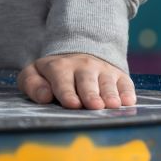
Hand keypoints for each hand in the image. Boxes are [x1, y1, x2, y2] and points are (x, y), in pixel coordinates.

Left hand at [17, 53, 135, 109]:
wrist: (77, 55)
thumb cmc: (53, 74)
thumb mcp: (35, 73)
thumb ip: (32, 84)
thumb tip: (44, 96)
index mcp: (58, 67)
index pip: (62, 81)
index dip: (67, 93)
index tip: (71, 104)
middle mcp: (82, 66)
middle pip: (87, 82)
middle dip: (90, 94)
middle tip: (94, 105)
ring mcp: (102, 70)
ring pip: (107, 83)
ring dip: (109, 94)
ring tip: (112, 105)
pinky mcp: (119, 76)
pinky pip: (125, 84)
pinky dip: (127, 92)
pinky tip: (127, 101)